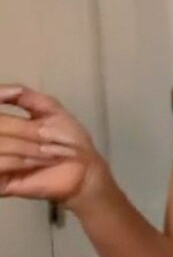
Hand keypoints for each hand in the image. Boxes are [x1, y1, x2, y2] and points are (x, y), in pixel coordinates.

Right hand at [0, 84, 111, 211]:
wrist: (81, 168)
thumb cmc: (66, 137)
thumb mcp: (48, 109)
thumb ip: (25, 96)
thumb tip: (6, 88)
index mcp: (3, 124)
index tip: (20, 108)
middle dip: (25, 130)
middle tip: (45, 136)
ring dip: (27, 147)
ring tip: (48, 151)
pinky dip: (19, 162)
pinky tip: (35, 164)